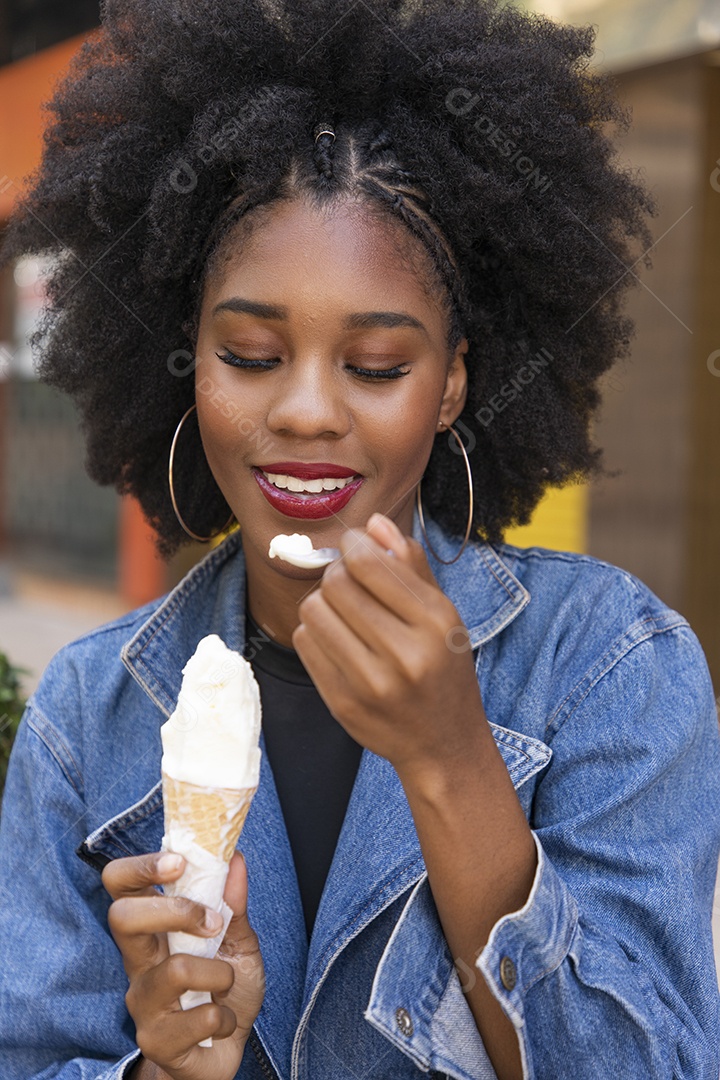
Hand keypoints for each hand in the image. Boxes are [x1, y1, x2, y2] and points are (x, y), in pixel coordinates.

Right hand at [103, 850, 264, 1079]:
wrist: (224, 1050)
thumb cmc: (226, 989)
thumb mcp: (239, 940)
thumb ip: (234, 904)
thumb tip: (235, 858)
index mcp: (153, 929)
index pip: (120, 885)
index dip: (140, 866)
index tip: (179, 862)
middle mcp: (138, 962)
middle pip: (122, 917)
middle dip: (176, 911)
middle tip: (212, 923)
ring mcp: (142, 1002)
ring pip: (175, 970)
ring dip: (219, 974)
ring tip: (226, 984)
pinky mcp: (155, 1041)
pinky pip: (201, 1017)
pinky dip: (226, 1017)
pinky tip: (221, 1022)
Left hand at [292, 512, 486, 780]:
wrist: (443, 744)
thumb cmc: (442, 668)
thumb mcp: (443, 615)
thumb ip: (410, 565)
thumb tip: (373, 523)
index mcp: (435, 622)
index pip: (369, 563)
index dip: (353, 544)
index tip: (355, 547)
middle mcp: (405, 653)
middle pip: (336, 583)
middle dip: (338, 573)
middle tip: (350, 583)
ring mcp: (371, 682)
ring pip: (314, 610)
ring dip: (323, 602)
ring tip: (343, 613)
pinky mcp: (343, 703)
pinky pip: (306, 642)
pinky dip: (315, 632)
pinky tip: (337, 640)